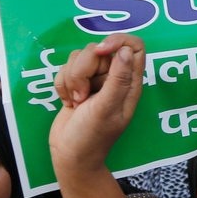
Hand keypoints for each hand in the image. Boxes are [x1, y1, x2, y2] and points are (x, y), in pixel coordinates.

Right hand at [49, 34, 145, 172]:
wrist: (69, 156)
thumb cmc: (91, 137)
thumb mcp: (106, 108)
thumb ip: (118, 79)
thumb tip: (125, 50)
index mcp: (129, 83)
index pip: (134, 46)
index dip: (117, 41)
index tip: (99, 51)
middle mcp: (114, 78)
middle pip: (98, 48)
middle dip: (83, 69)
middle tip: (83, 95)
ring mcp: (94, 81)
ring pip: (79, 57)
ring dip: (71, 79)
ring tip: (76, 102)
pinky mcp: (77, 84)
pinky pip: (65, 68)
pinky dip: (62, 84)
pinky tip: (68, 103)